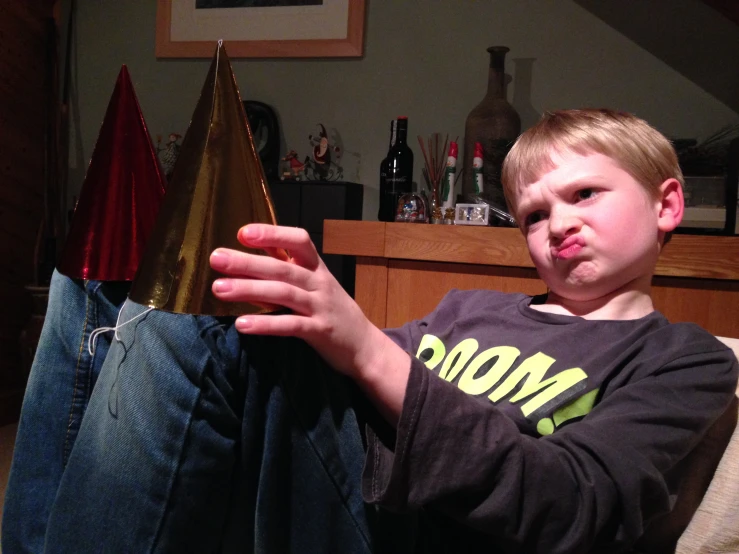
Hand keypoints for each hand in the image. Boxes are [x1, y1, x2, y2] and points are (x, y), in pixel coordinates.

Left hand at [209, 224, 398, 381]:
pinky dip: (266, 324)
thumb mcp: (315, 281)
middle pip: (282, 268)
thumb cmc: (332, 309)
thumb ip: (287, 262)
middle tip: (216, 258)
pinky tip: (242, 325)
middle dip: (247, 262)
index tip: (243, 233)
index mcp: (316, 267)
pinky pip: (291, 325)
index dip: (272, 234)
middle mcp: (319, 282)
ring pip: (283, 294)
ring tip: (219, 289)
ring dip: (249, 290)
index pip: (298, 240)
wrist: (364, 344)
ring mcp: (320, 307)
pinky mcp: (319, 331)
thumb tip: (258, 241)